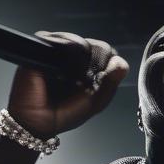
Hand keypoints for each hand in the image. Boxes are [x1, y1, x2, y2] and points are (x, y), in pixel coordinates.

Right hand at [7, 32, 127, 137]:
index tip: (99, 82)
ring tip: (71, 82)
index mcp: (88, 65)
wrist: (39, 121)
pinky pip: (60, 42)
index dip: (107, 65)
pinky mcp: (41, 47)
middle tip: (84, 85)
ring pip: (79, 43)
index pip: (106, 52)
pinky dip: (65, 58)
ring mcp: (57, 48)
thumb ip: (110, 82)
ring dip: (80, 64)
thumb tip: (123, 64)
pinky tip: (61, 74)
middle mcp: (73, 54)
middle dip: (95, 65)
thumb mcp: (95, 102)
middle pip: (96, 45)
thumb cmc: (66, 113)